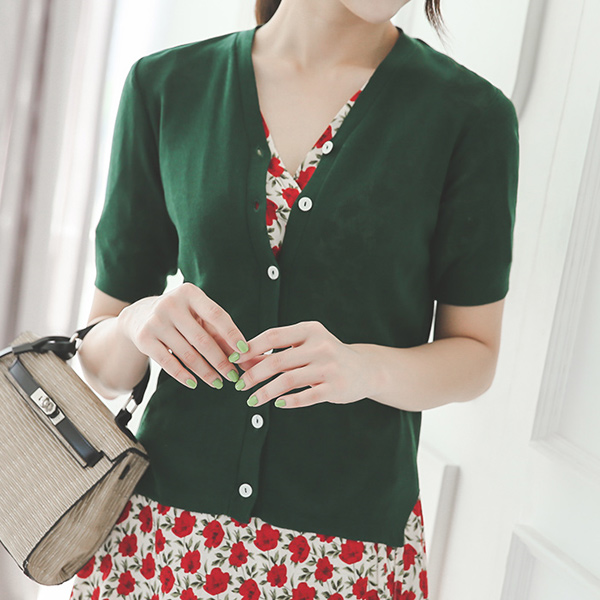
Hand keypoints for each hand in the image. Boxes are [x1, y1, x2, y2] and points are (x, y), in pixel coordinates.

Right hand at [117, 282, 255, 388]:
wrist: (138, 316)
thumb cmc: (180, 316)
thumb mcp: (198, 315)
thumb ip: (219, 331)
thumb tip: (243, 355)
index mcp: (189, 293)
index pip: (216, 314)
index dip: (232, 334)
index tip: (244, 352)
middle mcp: (170, 304)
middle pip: (202, 339)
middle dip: (220, 361)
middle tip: (233, 376)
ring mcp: (155, 321)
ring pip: (187, 354)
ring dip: (205, 372)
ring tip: (217, 383)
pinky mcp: (144, 338)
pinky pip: (168, 362)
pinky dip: (183, 375)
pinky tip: (195, 383)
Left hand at [230, 320, 373, 407]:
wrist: (365, 370)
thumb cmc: (326, 356)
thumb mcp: (304, 348)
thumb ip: (276, 353)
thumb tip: (243, 361)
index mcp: (310, 330)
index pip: (273, 336)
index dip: (250, 348)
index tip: (233, 360)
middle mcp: (320, 346)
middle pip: (277, 361)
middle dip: (253, 375)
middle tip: (240, 385)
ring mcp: (329, 367)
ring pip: (288, 381)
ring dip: (265, 392)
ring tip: (251, 400)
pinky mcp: (335, 388)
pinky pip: (306, 397)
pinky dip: (288, 401)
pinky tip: (276, 404)